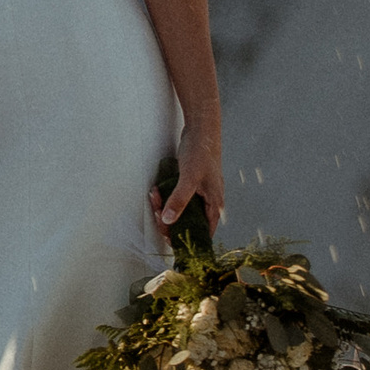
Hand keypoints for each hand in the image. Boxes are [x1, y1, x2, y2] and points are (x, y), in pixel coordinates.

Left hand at [151, 119, 222, 241]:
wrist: (201, 129)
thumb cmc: (200, 152)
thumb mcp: (189, 177)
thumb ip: (179, 200)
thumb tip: (168, 220)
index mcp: (214, 206)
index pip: (203, 235)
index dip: (186, 240)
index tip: (168, 236)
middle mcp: (209, 204)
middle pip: (189, 225)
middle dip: (170, 221)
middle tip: (157, 211)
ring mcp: (200, 195)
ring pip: (181, 212)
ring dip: (165, 209)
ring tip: (155, 197)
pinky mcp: (192, 187)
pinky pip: (177, 200)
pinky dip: (166, 199)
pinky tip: (158, 192)